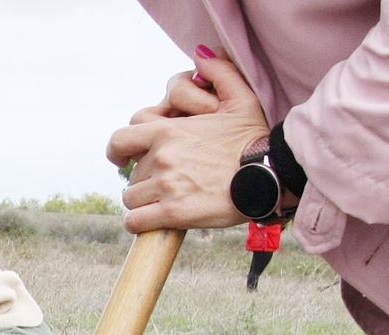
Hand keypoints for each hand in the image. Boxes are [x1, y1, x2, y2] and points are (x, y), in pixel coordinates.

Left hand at [107, 52, 269, 233]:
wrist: (270, 175)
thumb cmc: (254, 140)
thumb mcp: (240, 98)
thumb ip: (219, 74)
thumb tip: (201, 57)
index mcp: (167, 131)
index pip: (120, 140)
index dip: (118, 152)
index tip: (123, 161)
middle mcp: (161, 157)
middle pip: (132, 174)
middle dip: (145, 179)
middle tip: (169, 184)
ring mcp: (165, 185)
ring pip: (132, 199)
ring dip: (144, 202)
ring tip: (166, 202)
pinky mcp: (172, 212)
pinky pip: (136, 222)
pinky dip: (140, 224)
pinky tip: (154, 223)